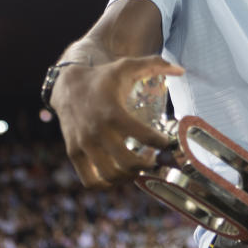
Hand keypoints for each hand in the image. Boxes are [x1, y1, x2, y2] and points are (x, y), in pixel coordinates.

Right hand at [51, 55, 184, 187]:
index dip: (163, 144)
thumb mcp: (127, 66)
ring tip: (137, 166)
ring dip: (129, 176)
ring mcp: (84, 145)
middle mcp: (98, 131)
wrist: (67, 84)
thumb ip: (154, 64)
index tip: (167, 143)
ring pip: (111, 175)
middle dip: (148, 165)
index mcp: (114, 112)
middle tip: (154, 159)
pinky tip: (117, 174)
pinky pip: (91, 181)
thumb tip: (181, 70)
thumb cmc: (103, 77)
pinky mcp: (74, 153)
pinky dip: (107, 184)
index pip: (146, 137)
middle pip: (129, 163)